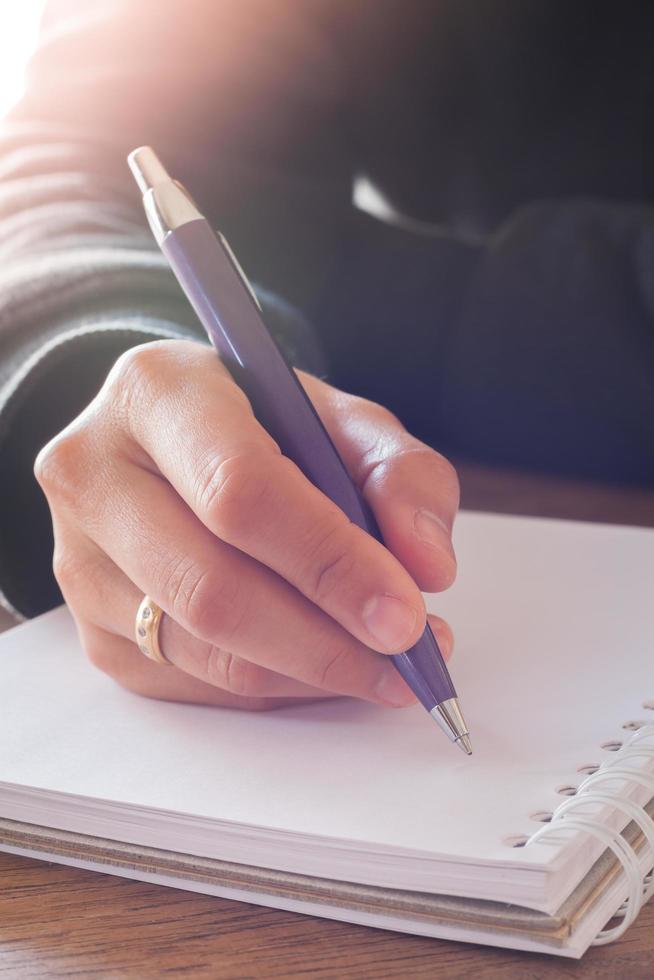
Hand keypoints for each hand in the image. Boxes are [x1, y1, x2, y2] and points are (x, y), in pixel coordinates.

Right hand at [34, 339, 458, 710]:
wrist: (173, 441)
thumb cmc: (261, 424)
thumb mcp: (341, 418)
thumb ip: (401, 475)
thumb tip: (427, 568)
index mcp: (155, 393)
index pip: (239, 491)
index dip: (329, 561)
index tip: (406, 611)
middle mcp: (93, 474)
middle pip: (210, 586)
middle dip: (325, 640)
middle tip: (408, 659)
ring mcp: (78, 559)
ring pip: (202, 649)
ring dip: (308, 673)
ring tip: (382, 664)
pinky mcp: (90, 626)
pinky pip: (191, 683)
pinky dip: (273, 687)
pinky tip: (320, 664)